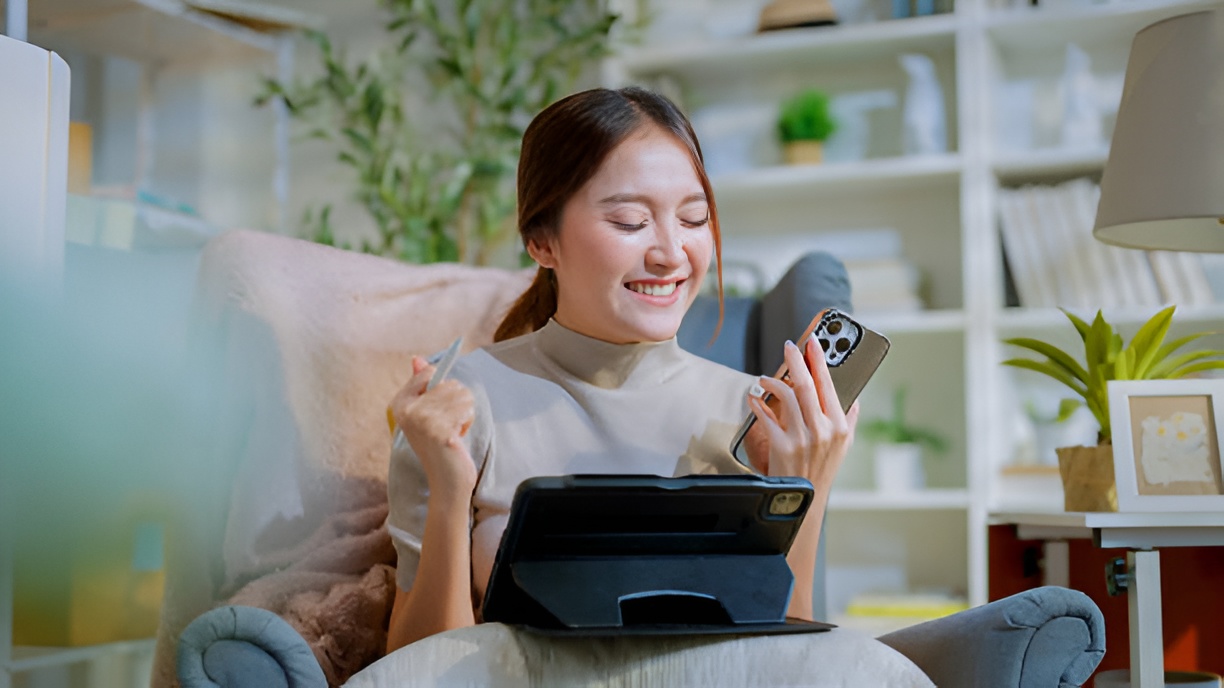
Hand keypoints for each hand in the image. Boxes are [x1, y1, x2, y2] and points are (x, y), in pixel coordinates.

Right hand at [390, 356, 477, 497]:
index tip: (437, 410)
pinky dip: (468, 422)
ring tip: (452, 430)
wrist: (445, 481)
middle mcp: (407, 410)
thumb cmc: (438, 444)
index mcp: (399, 403)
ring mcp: (422, 420)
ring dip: (464, 413)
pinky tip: (457, 437)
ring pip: (462, 394)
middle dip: (457, 402)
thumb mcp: (425, 413)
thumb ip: (421, 385)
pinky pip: (467, 409)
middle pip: (450, 383)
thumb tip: (416, 358)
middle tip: (447, 425)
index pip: (428, 372)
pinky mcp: (440, 430)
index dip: (442, 389)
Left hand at [746, 337, 859, 490]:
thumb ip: (850, 420)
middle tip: (789, 347)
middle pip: (807, 384)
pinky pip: (766, 417)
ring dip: (773, 382)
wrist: (805, 502)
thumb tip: (854, 398)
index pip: (829, 385)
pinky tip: (753, 398)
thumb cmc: (821, 472)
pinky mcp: (783, 447)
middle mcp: (824, 430)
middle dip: (796, 360)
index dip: (819, 360)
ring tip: (765, 379)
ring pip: (787, 396)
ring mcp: (803, 438)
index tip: (813, 342)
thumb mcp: (843, 447)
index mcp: (839, 426)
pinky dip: (758, 404)